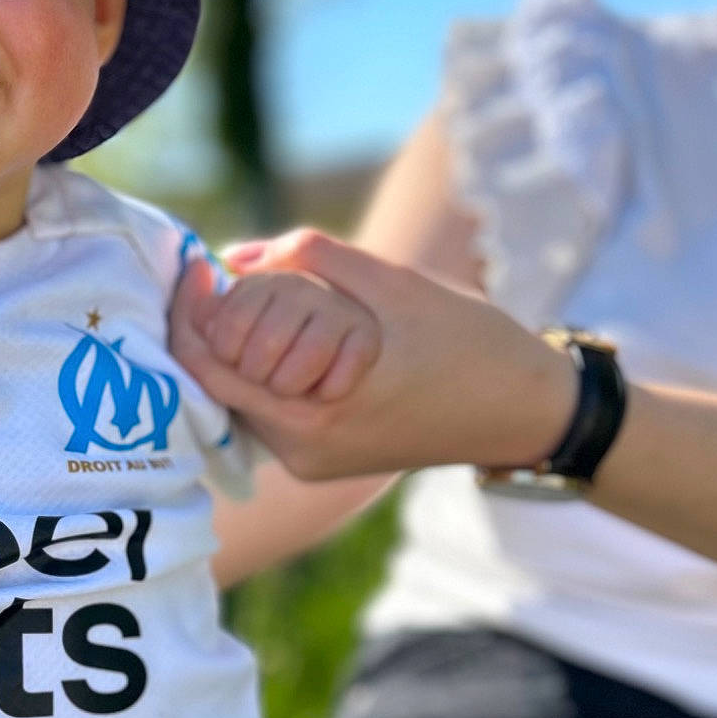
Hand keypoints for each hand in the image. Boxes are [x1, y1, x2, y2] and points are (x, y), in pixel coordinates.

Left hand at [192, 228, 575, 479]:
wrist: (526, 411)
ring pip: (244, 388)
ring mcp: (310, 460)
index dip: (190, 312)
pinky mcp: (322, 458)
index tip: (197, 266)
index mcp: (312, 417)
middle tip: (262, 275)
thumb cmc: (468, 343)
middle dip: (229, 319)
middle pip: (220, 375)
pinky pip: (271, 403)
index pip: (209, 366)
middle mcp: (302, 452)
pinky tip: (311, 332)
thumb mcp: (392, 283)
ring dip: (254, 339)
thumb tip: (232, 257)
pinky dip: (275, 362)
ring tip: (303, 303)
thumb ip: (309, 258)